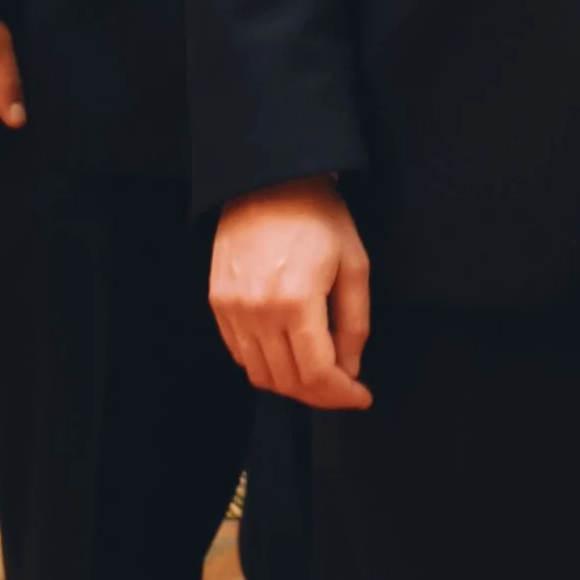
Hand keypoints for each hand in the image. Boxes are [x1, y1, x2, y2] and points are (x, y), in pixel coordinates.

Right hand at [209, 178, 372, 409]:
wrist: (269, 182)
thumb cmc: (319, 217)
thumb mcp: (355, 264)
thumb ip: (355, 322)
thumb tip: (349, 369)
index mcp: (296, 301)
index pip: (317, 373)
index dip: (341, 394)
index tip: (361, 397)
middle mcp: (258, 312)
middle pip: (288, 381)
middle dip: (320, 393)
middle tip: (343, 387)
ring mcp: (233, 310)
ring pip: (261, 374)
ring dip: (292, 383)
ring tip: (318, 371)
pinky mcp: (218, 305)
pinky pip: (241, 354)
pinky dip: (266, 364)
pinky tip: (288, 351)